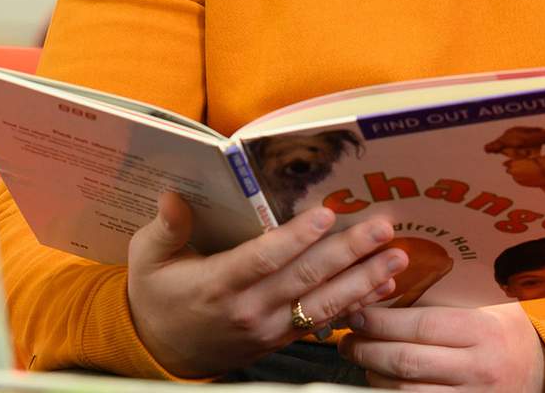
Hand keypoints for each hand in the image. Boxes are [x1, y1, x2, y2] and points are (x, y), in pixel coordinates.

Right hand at [126, 192, 405, 376]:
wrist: (162, 350)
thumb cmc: (156, 295)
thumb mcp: (148, 257)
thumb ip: (165, 227)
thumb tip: (173, 195)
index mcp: (217, 284)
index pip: (263, 259)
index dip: (296, 238)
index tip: (326, 214)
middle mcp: (249, 309)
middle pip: (304, 280)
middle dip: (347, 253)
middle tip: (381, 229)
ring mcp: (269, 328)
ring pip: (323, 304)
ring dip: (364, 281)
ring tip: (396, 258)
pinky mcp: (281, 337)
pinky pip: (324, 322)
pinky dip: (356, 305)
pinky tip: (383, 288)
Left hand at [340, 302, 544, 391]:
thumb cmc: (508, 331)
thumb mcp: (487, 308)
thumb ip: (444, 301)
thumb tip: (386, 286)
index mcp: (482, 332)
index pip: (420, 325)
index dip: (380, 321)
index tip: (356, 313)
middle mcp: (477, 369)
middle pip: (406, 361)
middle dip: (366, 349)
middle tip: (346, 338)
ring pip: (405, 391)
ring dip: (373, 375)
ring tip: (359, 359)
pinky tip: (380, 382)